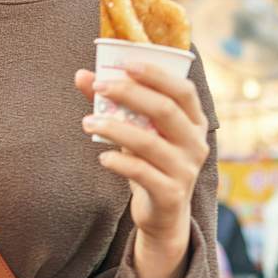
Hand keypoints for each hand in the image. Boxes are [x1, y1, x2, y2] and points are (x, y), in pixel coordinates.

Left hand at [76, 62, 209, 277]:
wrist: (164, 214)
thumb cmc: (150, 162)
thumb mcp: (138, 131)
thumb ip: (114, 104)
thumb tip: (82, 75)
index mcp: (194, 122)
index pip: (183, 90)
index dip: (157, 74)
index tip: (126, 63)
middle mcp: (196, 143)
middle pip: (165, 110)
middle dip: (129, 93)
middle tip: (99, 86)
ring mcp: (186, 170)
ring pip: (149, 142)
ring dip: (114, 128)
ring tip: (88, 122)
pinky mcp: (171, 194)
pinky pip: (142, 173)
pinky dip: (119, 162)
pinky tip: (102, 157)